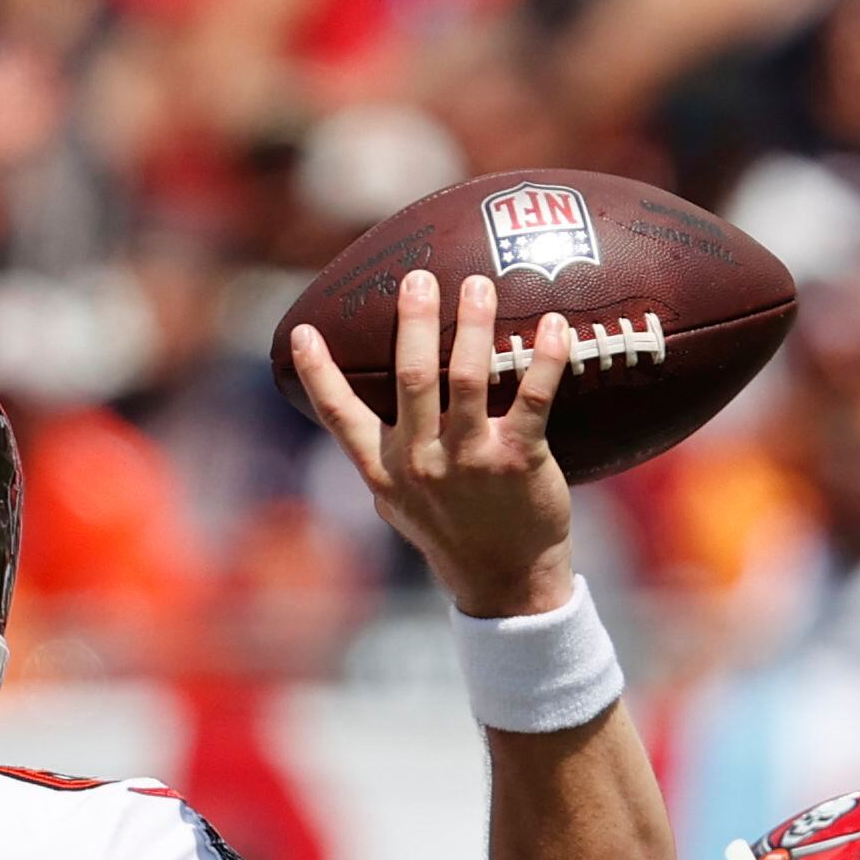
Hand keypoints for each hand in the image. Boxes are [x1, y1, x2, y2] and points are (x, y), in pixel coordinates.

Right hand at [288, 270, 578, 619]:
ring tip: (479, 285)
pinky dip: (545, 358)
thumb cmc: (453, 532)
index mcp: (385, 470)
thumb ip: (380, 456)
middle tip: (419, 277)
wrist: (508, 581)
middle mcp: (422, 462)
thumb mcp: (400, 503)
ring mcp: (470, 461)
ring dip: (473, 324)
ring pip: (468, 378)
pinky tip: (555, 325)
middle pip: (411, 377)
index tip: (305, 331)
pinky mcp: (518, 461)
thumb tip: (349, 410)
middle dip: (413, 320)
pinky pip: (534, 399)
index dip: (319, 374)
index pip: (340, 416)